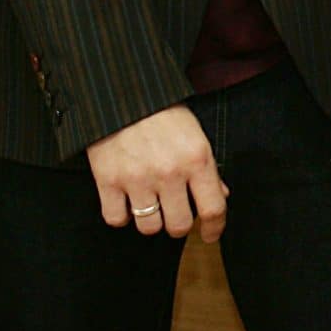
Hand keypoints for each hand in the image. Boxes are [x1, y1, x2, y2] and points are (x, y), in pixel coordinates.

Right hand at [87, 104, 227, 241]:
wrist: (123, 95)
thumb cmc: (164, 114)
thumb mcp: (195, 135)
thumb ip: (207, 168)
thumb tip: (221, 195)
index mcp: (197, 159)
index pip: (213, 208)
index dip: (216, 228)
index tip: (212, 235)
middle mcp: (169, 172)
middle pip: (179, 226)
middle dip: (179, 224)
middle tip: (175, 214)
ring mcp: (137, 179)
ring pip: (149, 227)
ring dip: (151, 221)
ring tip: (150, 205)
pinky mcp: (108, 181)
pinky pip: (116, 219)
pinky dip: (121, 216)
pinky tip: (126, 202)